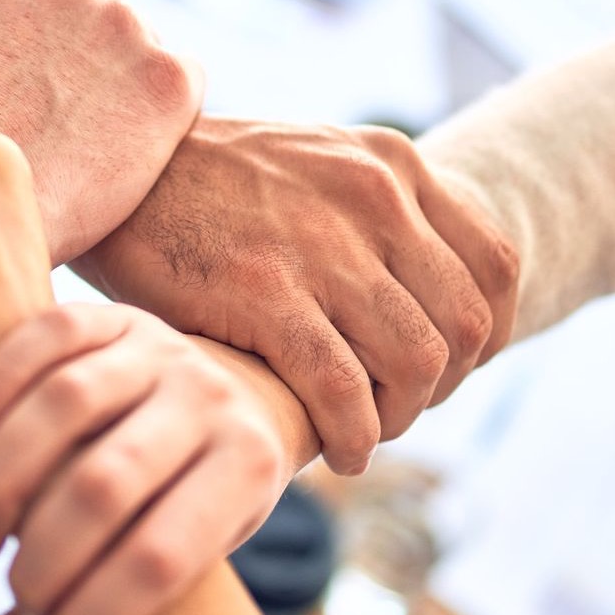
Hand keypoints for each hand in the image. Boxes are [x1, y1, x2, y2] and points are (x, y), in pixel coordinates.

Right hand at [0, 303, 285, 614]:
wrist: (241, 395)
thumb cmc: (201, 494)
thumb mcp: (188, 549)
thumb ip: (100, 597)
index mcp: (248, 465)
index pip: (163, 556)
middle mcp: (212, 398)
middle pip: (106, 483)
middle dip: (45, 557)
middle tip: (15, 589)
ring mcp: (164, 347)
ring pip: (67, 403)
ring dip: (2, 480)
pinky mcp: (119, 315)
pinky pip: (47, 335)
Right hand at [71, 116, 518, 475]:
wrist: (118, 166)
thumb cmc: (212, 182)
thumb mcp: (316, 164)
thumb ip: (375, 213)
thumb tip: (422, 293)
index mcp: (393, 165)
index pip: (496, 265)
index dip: (488, 334)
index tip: (450, 368)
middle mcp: (374, 198)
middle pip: (464, 324)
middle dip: (443, 386)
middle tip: (397, 406)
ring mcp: (322, 245)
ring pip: (416, 362)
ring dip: (399, 417)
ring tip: (365, 431)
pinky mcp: (264, 292)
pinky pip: (343, 389)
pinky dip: (354, 436)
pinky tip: (336, 450)